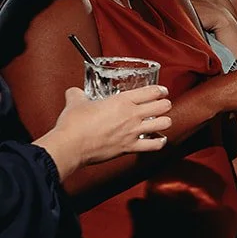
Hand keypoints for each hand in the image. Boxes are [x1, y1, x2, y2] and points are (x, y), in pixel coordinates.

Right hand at [35, 85, 172, 176]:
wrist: (70, 146)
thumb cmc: (73, 124)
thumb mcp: (75, 102)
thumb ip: (77, 95)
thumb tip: (74, 92)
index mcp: (121, 101)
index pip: (150, 91)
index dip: (160, 90)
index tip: (161, 91)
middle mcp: (131, 115)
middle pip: (163, 106)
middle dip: (165, 104)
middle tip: (163, 104)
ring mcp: (133, 132)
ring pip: (164, 124)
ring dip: (165, 121)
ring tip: (162, 121)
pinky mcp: (130, 147)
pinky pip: (154, 145)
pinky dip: (159, 142)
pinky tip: (160, 140)